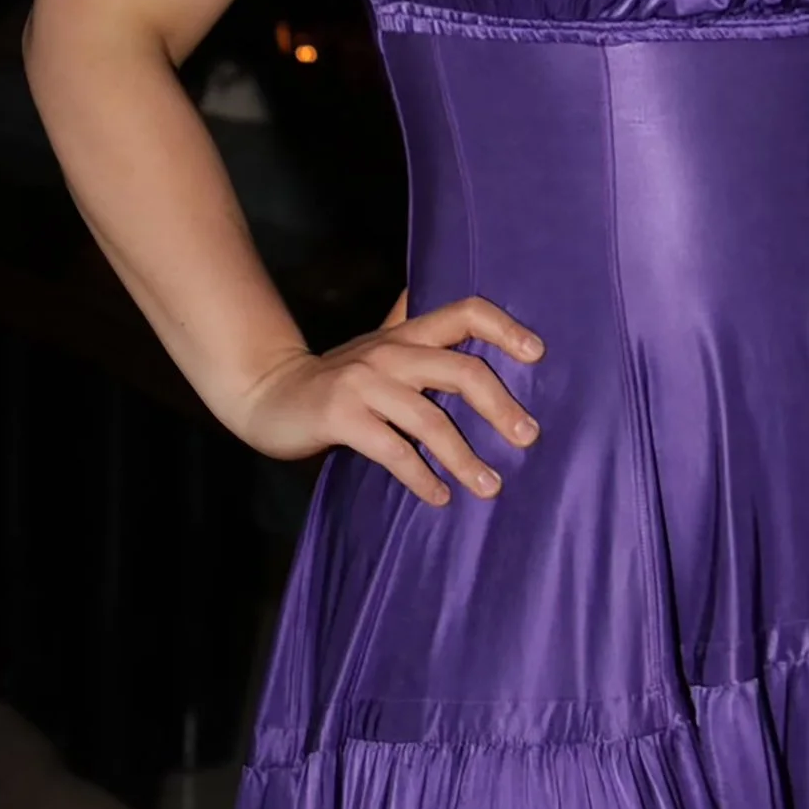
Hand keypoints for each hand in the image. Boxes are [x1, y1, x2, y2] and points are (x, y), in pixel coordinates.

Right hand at [239, 291, 542, 505]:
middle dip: (501, 405)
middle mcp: (391, 352)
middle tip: (528, 437)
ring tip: (490, 487)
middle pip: (460, 370)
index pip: (466, 311)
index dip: (505, 327)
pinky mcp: (341, 416)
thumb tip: (467, 314)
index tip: (538, 354)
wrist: (270, 393)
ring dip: (465, 457)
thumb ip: (418, 332)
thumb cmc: (338, 377)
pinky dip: (422, 478)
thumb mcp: (380, 345)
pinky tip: (440, 497)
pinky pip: (393, 450)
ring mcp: (364, 383)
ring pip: (429, 419)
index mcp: (408, 334)